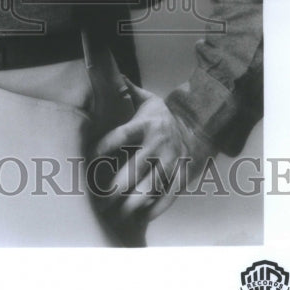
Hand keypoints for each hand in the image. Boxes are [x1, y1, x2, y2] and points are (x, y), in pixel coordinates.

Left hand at [93, 81, 210, 224]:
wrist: (200, 127)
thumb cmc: (162, 116)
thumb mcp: (147, 100)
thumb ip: (128, 90)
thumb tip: (110, 72)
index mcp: (145, 126)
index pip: (121, 136)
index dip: (104, 147)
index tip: (89, 159)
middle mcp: (158, 145)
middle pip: (135, 168)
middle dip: (116, 186)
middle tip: (98, 199)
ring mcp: (172, 162)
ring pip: (151, 187)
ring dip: (133, 203)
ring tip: (116, 214)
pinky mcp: (183, 176)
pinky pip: (169, 197)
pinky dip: (155, 209)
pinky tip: (141, 218)